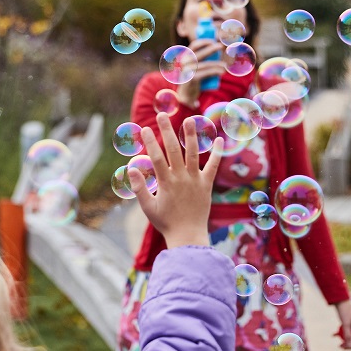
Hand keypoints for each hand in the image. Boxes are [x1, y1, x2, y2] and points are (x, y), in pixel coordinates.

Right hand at [128, 112, 223, 247]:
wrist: (188, 236)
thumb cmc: (166, 222)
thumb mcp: (148, 207)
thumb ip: (139, 188)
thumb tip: (131, 169)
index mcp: (166, 182)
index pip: (156, 157)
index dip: (150, 142)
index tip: (145, 128)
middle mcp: (181, 178)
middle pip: (173, 150)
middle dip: (166, 131)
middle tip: (162, 115)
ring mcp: (195, 180)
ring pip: (193, 154)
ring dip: (190, 136)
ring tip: (189, 119)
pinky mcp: (207, 185)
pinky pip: (213, 167)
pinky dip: (217, 154)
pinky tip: (220, 140)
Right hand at [175, 38, 228, 107]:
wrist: (185, 94)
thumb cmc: (193, 78)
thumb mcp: (195, 66)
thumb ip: (202, 58)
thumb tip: (217, 48)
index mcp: (185, 56)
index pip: (194, 45)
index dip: (204, 41)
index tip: (214, 41)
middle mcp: (184, 62)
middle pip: (200, 53)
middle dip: (211, 48)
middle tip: (220, 46)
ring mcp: (187, 70)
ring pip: (205, 64)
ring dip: (217, 64)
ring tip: (225, 65)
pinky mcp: (192, 79)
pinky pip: (206, 73)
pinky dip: (215, 71)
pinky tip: (222, 72)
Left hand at [333, 300, 350, 350]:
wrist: (341, 300)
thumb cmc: (344, 311)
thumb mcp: (345, 324)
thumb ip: (348, 335)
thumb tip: (350, 346)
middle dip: (350, 345)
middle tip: (341, 347)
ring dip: (346, 340)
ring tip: (338, 343)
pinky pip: (348, 332)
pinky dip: (342, 334)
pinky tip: (334, 334)